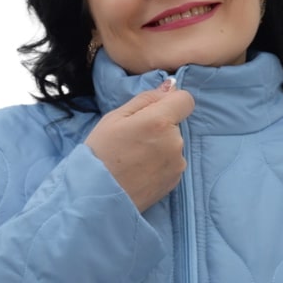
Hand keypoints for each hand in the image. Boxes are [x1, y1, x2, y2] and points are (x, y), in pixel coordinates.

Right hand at [85, 80, 194, 211]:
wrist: (97, 196)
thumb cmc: (101, 153)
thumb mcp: (115, 118)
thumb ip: (146, 99)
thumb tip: (170, 87)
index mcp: (160, 122)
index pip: (185, 100)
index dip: (171, 102)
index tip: (154, 112)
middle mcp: (174, 142)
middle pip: (177, 124)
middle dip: (160, 127)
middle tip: (133, 139)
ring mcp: (177, 163)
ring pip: (174, 144)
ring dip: (161, 146)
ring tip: (135, 158)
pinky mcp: (176, 181)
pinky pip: (172, 162)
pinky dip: (160, 163)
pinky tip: (141, 170)